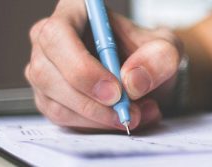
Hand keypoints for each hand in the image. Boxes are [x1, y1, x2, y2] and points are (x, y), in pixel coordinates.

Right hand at [25, 0, 181, 130]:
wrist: (146, 75)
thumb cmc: (149, 54)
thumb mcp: (166, 49)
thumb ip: (158, 58)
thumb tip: (132, 82)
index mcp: (74, 12)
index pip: (58, 35)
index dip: (82, 67)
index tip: (115, 91)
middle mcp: (50, 40)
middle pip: (47, 73)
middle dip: (90, 102)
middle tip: (126, 112)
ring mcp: (45, 70)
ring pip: (54, 102)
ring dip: (98, 118)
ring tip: (136, 114)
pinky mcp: (49, 98)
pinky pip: (63, 119)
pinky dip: (95, 125)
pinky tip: (121, 118)